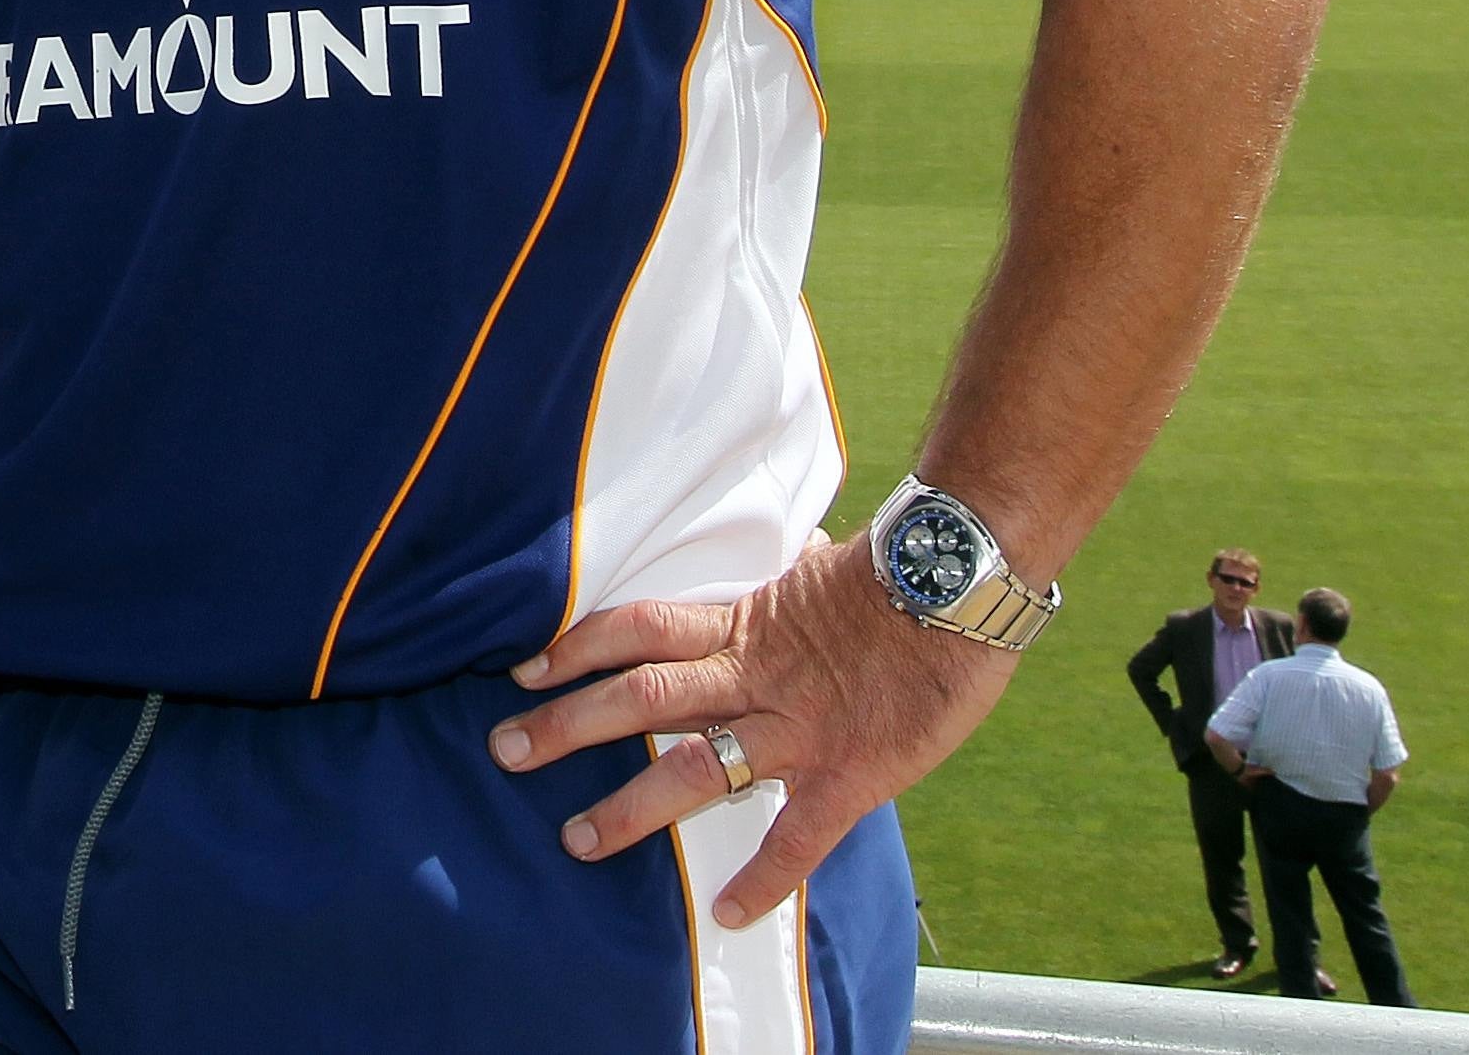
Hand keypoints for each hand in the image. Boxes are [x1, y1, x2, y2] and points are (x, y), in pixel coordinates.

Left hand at [487, 538, 1018, 929]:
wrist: (963, 583)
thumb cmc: (901, 574)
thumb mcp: (824, 569)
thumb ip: (792, 582)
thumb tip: (798, 552)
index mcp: (745, 623)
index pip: (637, 629)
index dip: (577, 647)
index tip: (525, 669)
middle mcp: (755, 675)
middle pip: (640, 698)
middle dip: (567, 726)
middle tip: (504, 749)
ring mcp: (797, 728)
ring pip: (693, 768)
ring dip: (628, 806)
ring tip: (576, 839)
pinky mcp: (848, 774)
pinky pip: (797, 836)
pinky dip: (764, 879)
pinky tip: (731, 915)